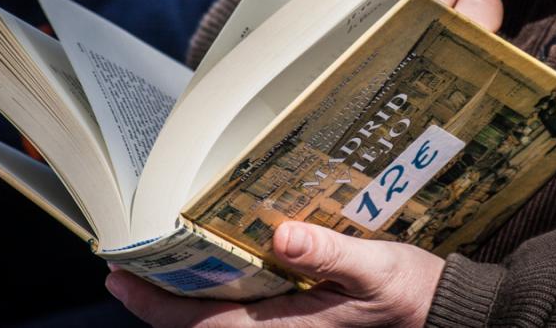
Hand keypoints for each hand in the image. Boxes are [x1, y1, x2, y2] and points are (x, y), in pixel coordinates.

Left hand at [106, 221, 444, 327]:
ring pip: (216, 315)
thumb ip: (332, 255)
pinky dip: (214, 286)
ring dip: (180, 292)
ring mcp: (285, 323)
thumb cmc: (409, 293)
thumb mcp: (376, 270)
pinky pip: (240, 306)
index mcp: (289, 325)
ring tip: (153, 259)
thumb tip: (283, 237)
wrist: (436, 310)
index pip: (204, 323)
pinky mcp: (295, 311)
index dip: (156, 304)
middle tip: (122, 263)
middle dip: (155, 298)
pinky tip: (209, 260)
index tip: (119, 277)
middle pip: (198, 323)